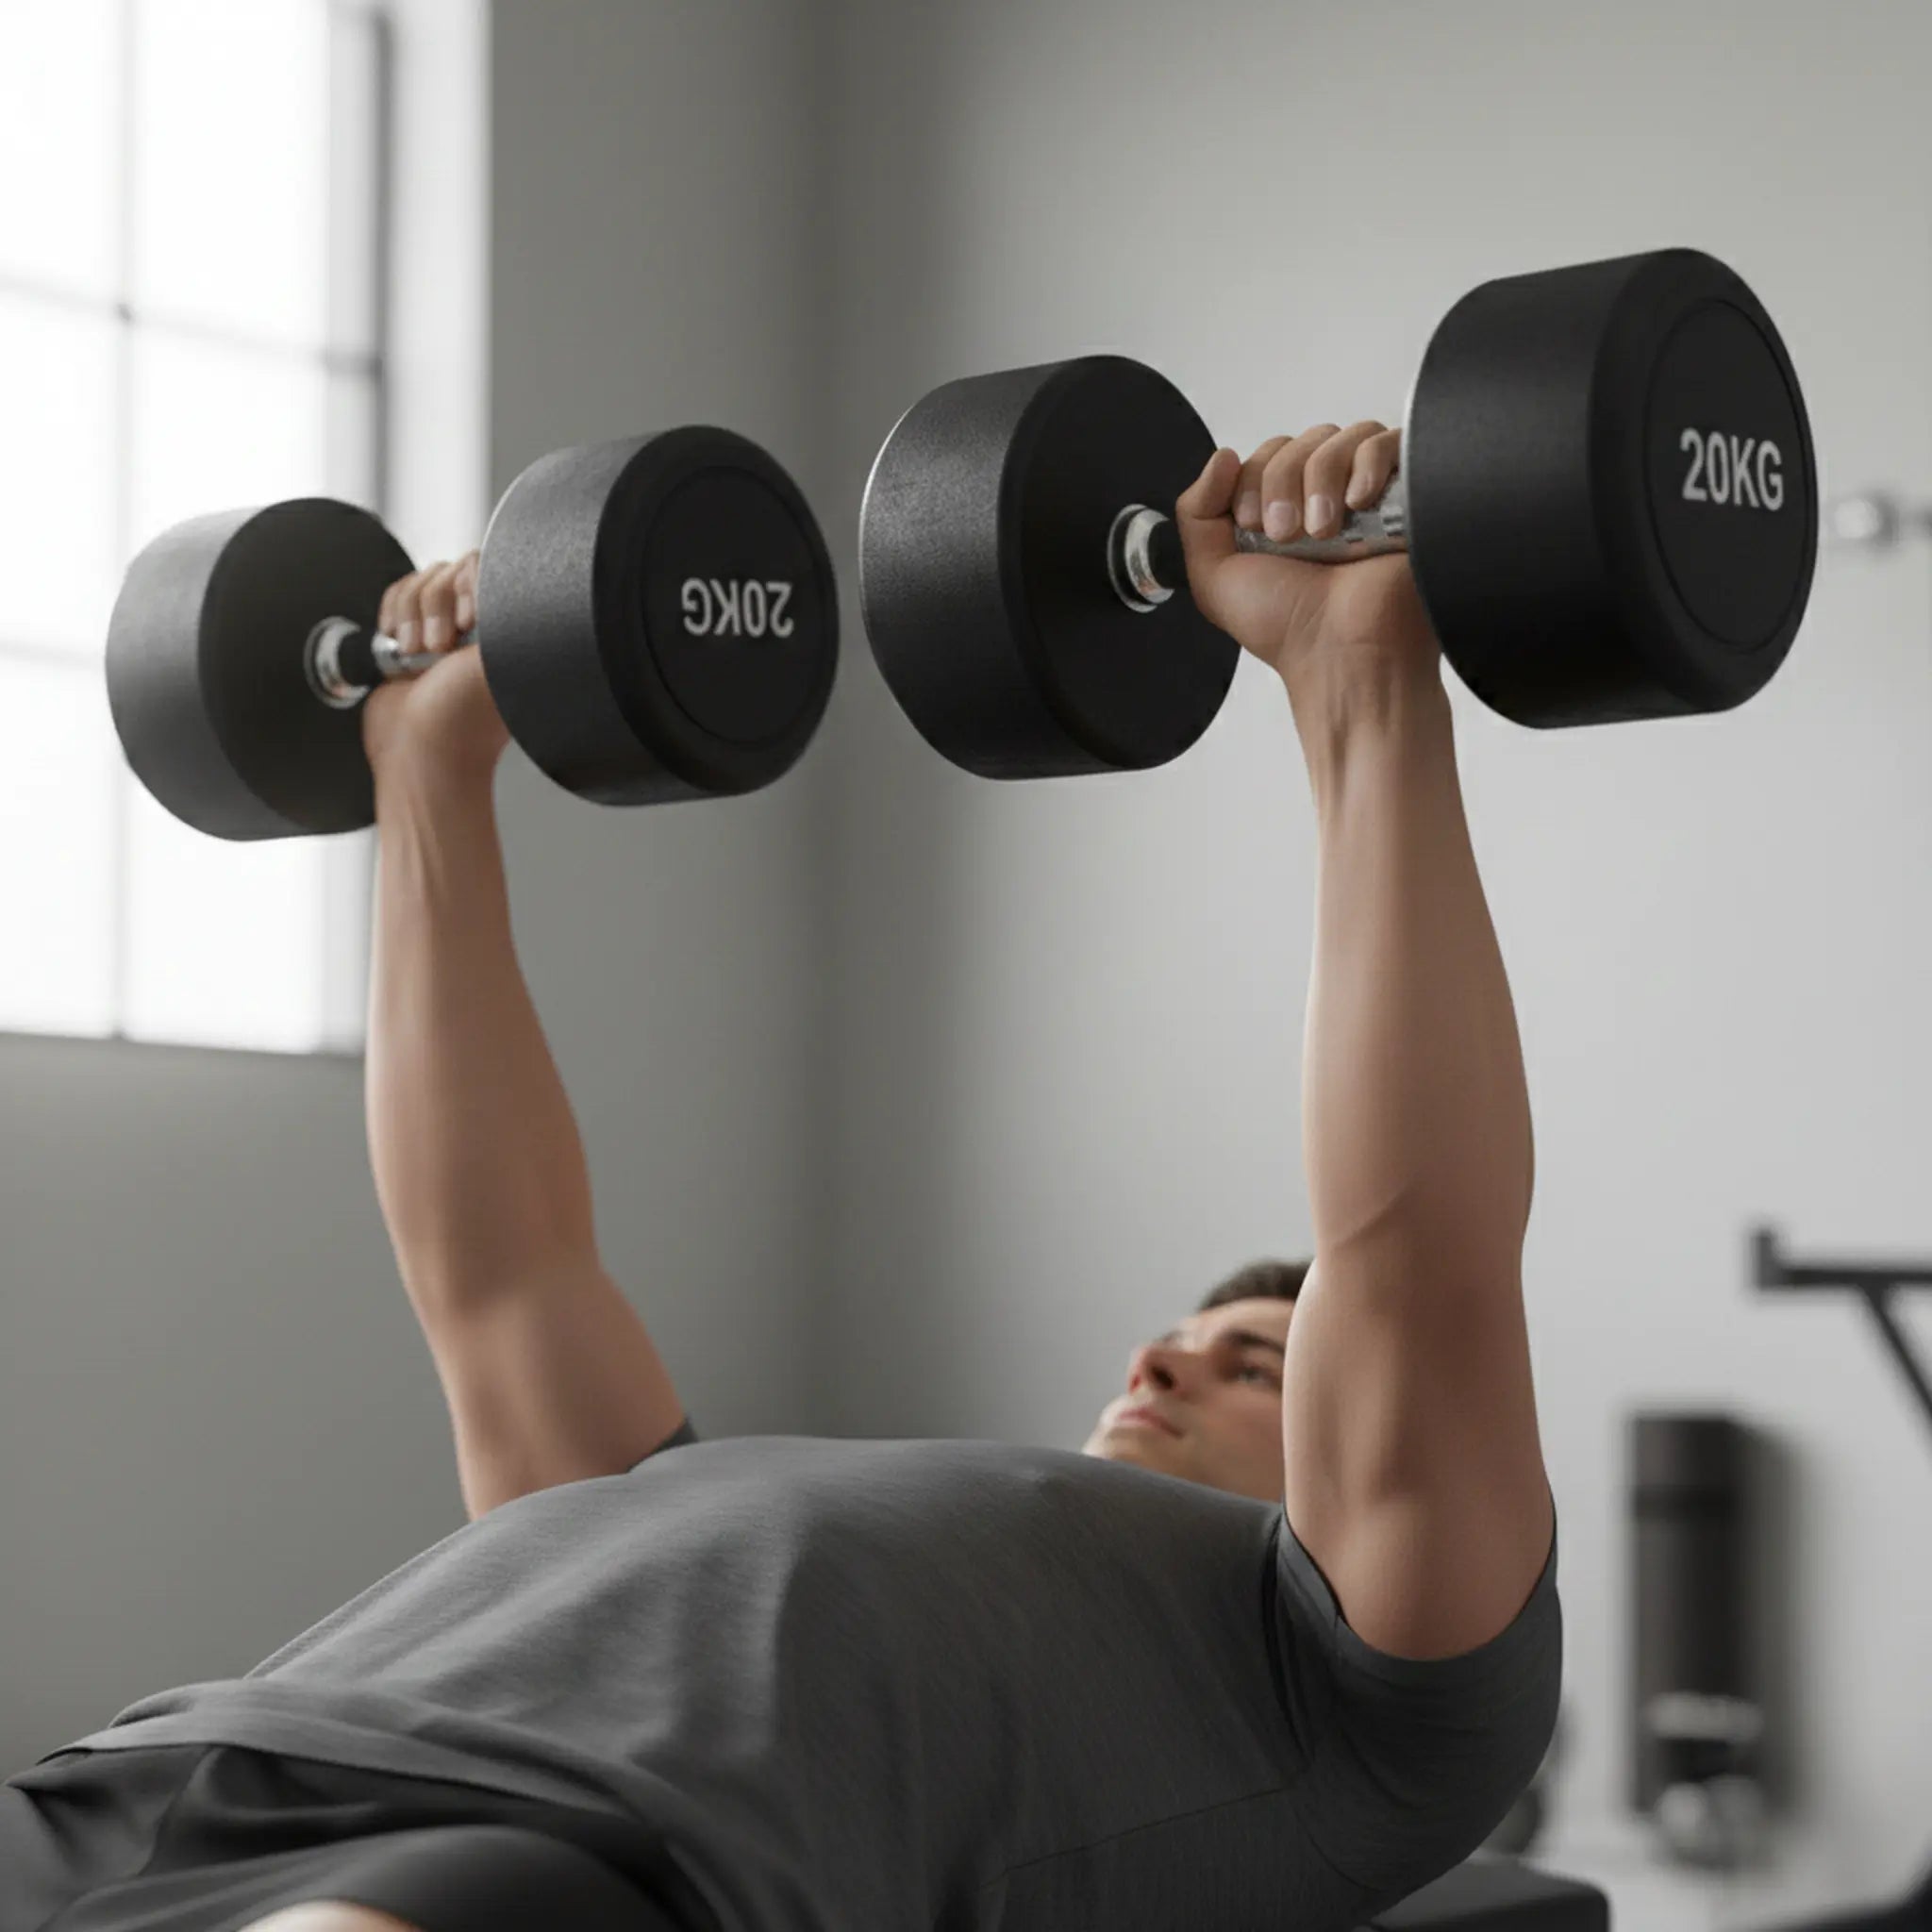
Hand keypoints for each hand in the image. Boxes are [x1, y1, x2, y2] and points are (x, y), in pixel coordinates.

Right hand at [360, 552, 511, 783]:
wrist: (417, 751)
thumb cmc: (463, 720)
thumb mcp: (497, 663)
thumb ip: (513, 619)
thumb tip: (518, 584)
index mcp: (507, 625)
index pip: (487, 567)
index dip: (469, 588)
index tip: (469, 625)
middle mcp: (478, 623)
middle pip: (448, 569)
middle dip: (436, 609)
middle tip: (440, 652)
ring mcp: (442, 625)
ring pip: (419, 581)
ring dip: (411, 619)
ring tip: (421, 660)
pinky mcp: (408, 631)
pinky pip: (395, 596)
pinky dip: (391, 619)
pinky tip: (401, 653)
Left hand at [1174, 422, 1440, 695]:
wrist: (1343, 654)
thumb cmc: (1287, 627)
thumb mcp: (1214, 576)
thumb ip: (1197, 513)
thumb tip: (1222, 455)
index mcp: (1283, 511)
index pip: (1267, 454)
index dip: (1253, 479)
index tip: (1253, 527)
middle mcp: (1325, 499)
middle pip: (1302, 441)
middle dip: (1283, 482)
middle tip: (1287, 537)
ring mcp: (1369, 494)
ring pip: (1341, 437)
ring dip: (1320, 478)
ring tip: (1323, 532)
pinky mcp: (1409, 493)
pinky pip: (1389, 442)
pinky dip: (1367, 464)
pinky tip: (1359, 503)